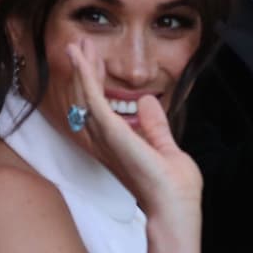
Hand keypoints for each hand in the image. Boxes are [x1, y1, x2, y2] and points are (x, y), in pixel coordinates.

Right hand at [64, 40, 202, 218]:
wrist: (175, 208)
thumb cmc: (173, 189)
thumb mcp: (165, 147)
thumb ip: (154, 126)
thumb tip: (148, 102)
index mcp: (116, 145)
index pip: (99, 107)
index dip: (96, 81)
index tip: (96, 59)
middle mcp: (104, 141)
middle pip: (85, 99)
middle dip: (83, 70)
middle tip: (80, 44)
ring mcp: (106, 138)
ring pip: (84, 96)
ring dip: (81, 68)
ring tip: (77, 44)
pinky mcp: (111, 133)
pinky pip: (92, 99)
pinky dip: (85, 76)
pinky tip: (81, 58)